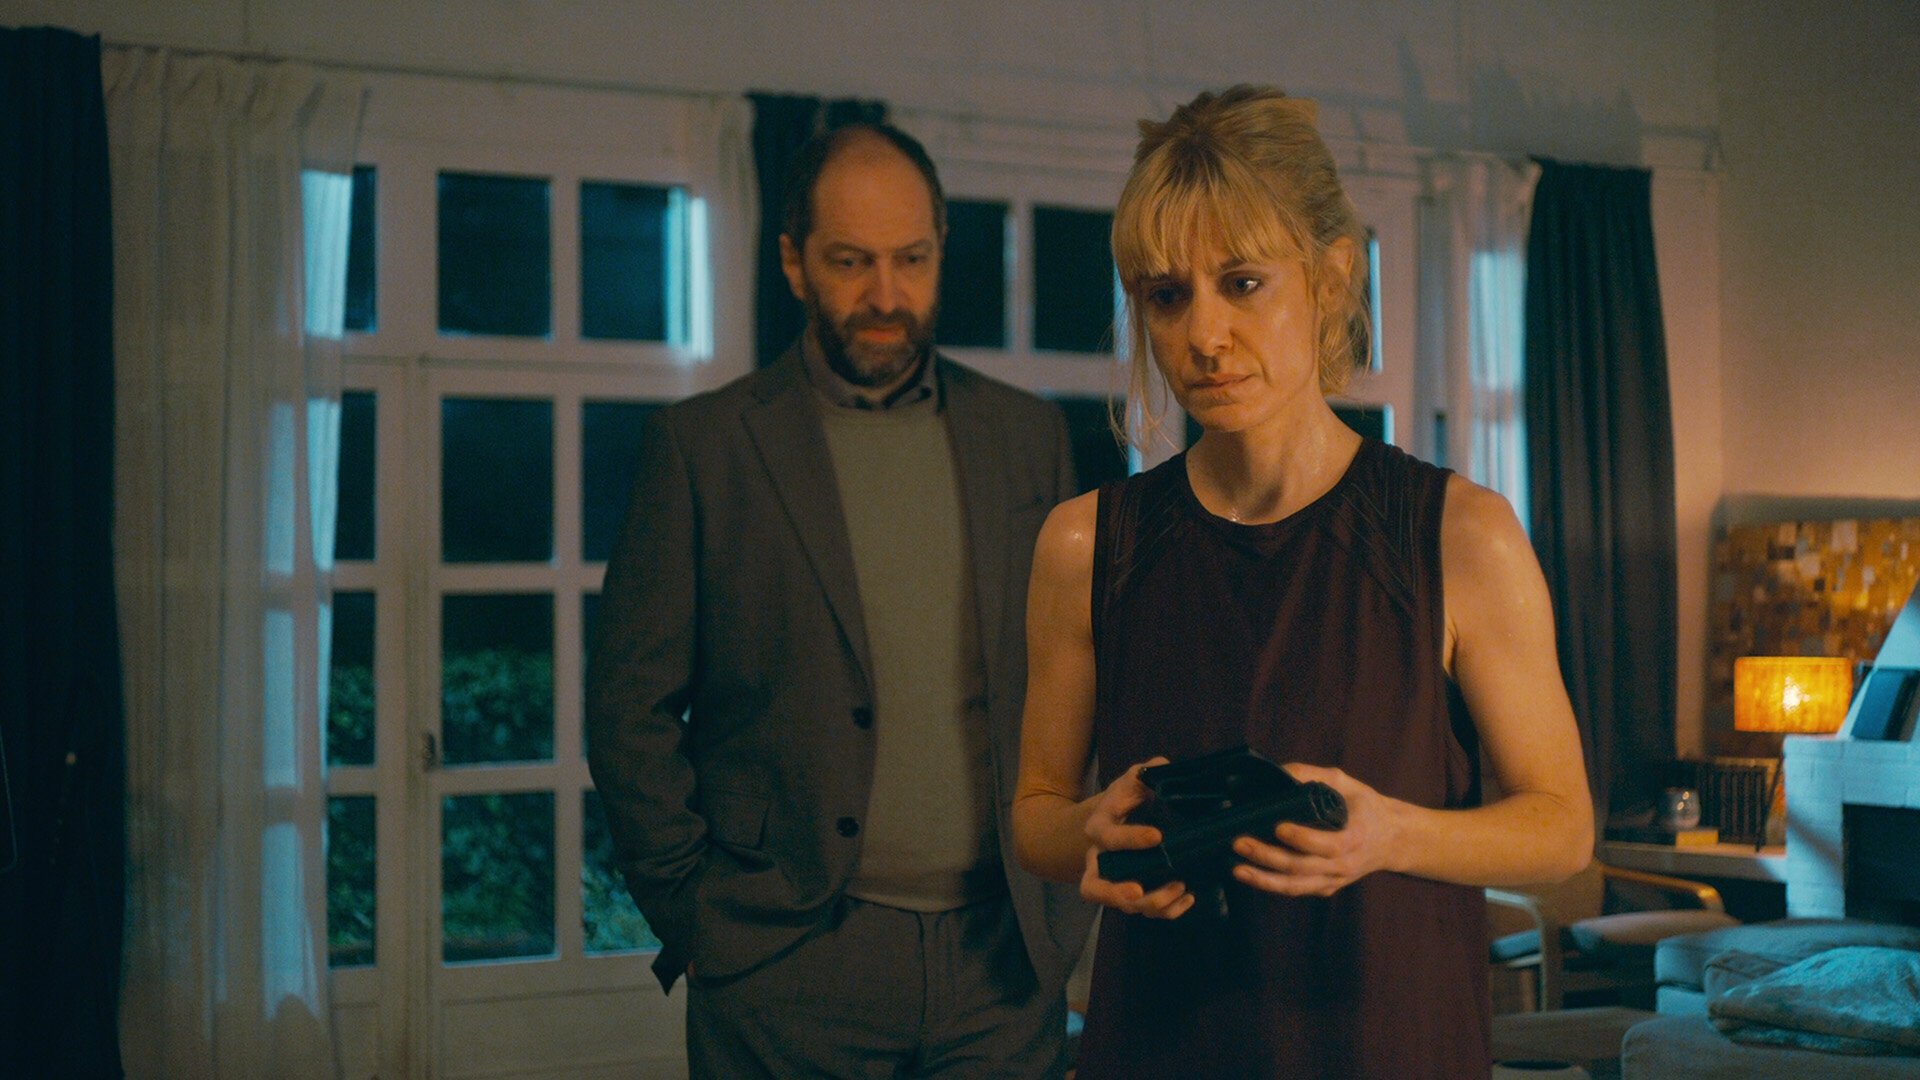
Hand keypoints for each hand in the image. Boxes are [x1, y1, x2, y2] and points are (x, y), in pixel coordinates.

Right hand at [1079, 758, 1195, 918]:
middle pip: (1094, 887)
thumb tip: (1163, 768)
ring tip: (1180, 888)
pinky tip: (1188, 897)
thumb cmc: (1128, 797)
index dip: (1128, 839)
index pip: (1107, 837)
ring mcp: (1116, 881)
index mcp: (1099, 828)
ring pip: (1124, 905)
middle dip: (1115, 893)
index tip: (1157, 836)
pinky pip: (1146, 911)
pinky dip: (1168, 911)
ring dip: (1151, 902)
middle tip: (1139, 891)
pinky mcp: (1135, 893)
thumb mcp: (1134, 780)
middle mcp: (1100, 861)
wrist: (1118, 817)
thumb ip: (1147, 773)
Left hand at [1228, 764, 1398, 896]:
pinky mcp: (1325, 888)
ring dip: (1264, 880)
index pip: (1328, 845)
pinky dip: (1271, 885)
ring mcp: (1334, 880)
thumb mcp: (1346, 784)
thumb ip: (1313, 776)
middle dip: (1268, 857)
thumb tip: (1279, 772)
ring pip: (1296, 887)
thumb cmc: (1365, 808)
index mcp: (1354, 838)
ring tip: (1237, 869)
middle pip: (1303, 868)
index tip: (1278, 827)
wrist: (1391, 839)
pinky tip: (1250, 875)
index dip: (1302, 839)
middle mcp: (1344, 865)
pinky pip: (1296, 890)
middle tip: (1240, 842)